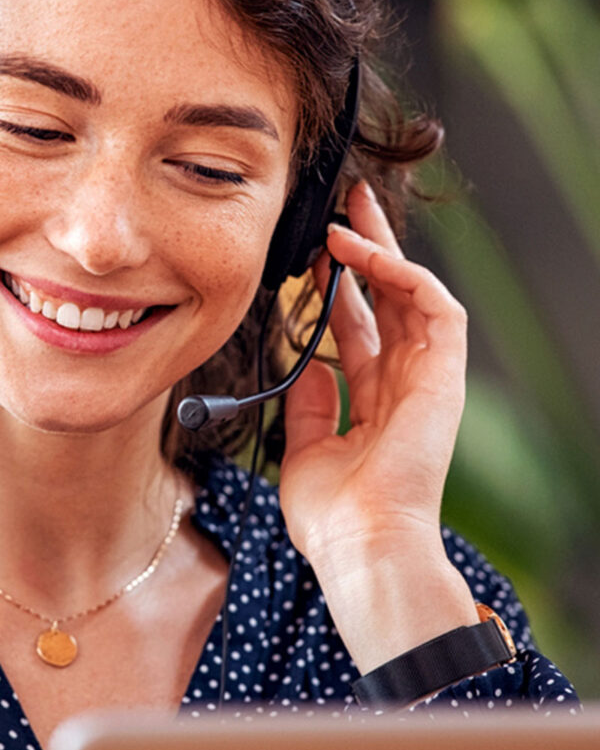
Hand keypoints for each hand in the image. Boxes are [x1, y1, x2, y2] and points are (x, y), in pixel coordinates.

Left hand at [279, 180, 476, 672]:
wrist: (359, 544)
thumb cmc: (332, 514)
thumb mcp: (306, 445)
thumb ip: (311, 400)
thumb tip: (303, 362)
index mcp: (373, 399)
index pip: (358, 325)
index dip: (336, 286)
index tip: (309, 253)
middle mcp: (404, 381)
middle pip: (387, 299)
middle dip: (367, 249)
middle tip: (344, 205)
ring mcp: (428, 377)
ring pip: (412, 292)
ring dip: (382, 250)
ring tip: (346, 214)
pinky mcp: (445, 375)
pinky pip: (432, 307)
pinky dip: (398, 273)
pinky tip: (359, 251)